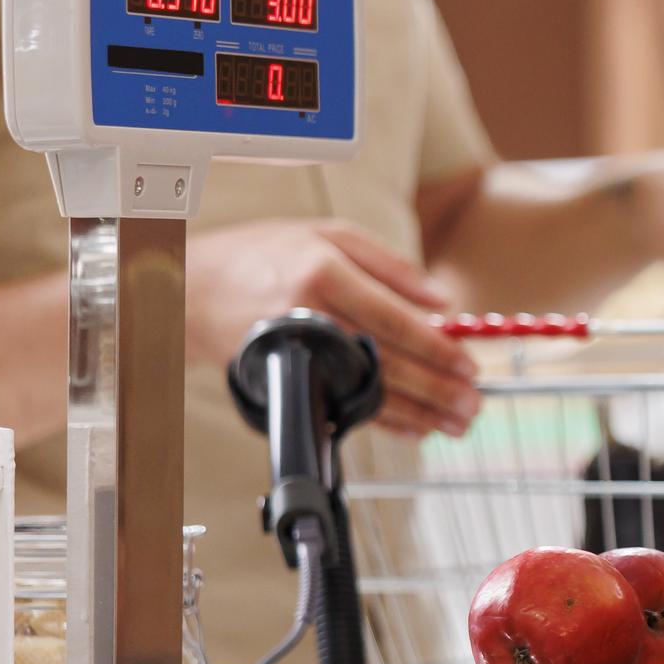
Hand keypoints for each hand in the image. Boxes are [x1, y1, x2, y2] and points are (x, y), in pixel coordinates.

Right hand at [188, 219, 480, 439]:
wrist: (191, 286)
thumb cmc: (265, 254)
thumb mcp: (327, 235)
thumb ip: (390, 265)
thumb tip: (441, 299)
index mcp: (323, 273)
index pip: (394, 320)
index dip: (436, 347)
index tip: (469, 365)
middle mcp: (309, 315)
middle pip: (386, 361)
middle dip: (436, 388)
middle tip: (473, 403)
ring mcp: (295, 351)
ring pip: (367, 390)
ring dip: (419, 412)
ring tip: (456, 422)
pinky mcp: (285, 378)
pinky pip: (341, 407)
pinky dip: (383, 421)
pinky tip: (415, 428)